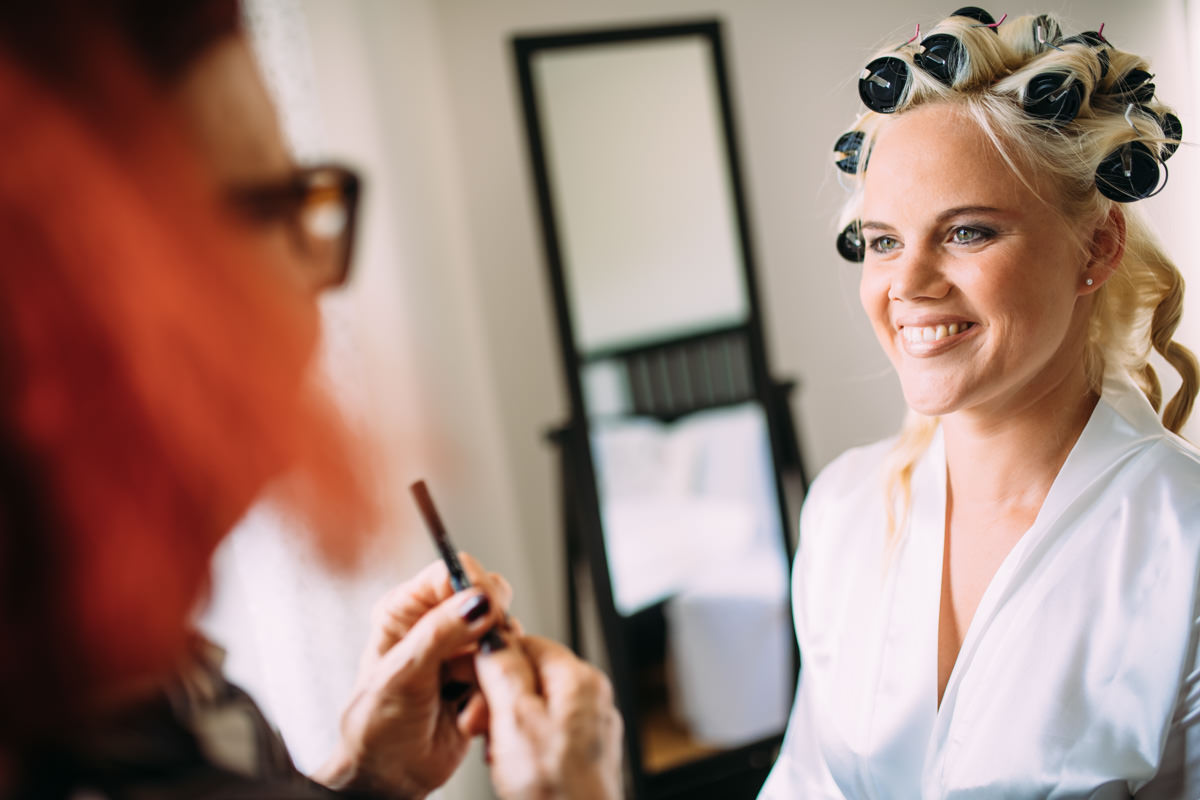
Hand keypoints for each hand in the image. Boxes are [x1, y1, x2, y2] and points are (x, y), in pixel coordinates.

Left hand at [313, 554, 510, 798]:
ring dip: (491, 672)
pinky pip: (508, 672)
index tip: (487, 612)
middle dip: (491, 633)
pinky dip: (496, 695)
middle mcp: (436, 625)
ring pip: (503, 639)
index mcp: (405, 611)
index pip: (450, 573)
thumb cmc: (376, 729)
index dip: (474, 588)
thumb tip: (476, 601)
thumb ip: (439, 634)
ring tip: (463, 698)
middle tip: (480, 659)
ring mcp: (461, 652)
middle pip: (487, 600)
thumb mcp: (401, 676)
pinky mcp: (481, 679)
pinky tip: (470, 716)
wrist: (389, 778)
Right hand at [475, 634, 623, 799]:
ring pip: (533, 705)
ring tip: (491, 747)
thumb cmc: (554, 791)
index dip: (493, 657)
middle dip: (496, 696)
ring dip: (503, 722)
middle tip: (477, 723)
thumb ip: (503, 670)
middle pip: (530, 673)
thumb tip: (492, 633)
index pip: (529, 641)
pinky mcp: (581, 755)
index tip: (468, 677)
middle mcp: (591, 698)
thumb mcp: (515, 720)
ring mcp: (588, 728)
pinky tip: (507, 763)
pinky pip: (543, 733)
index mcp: (580, 680)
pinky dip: (519, 742)